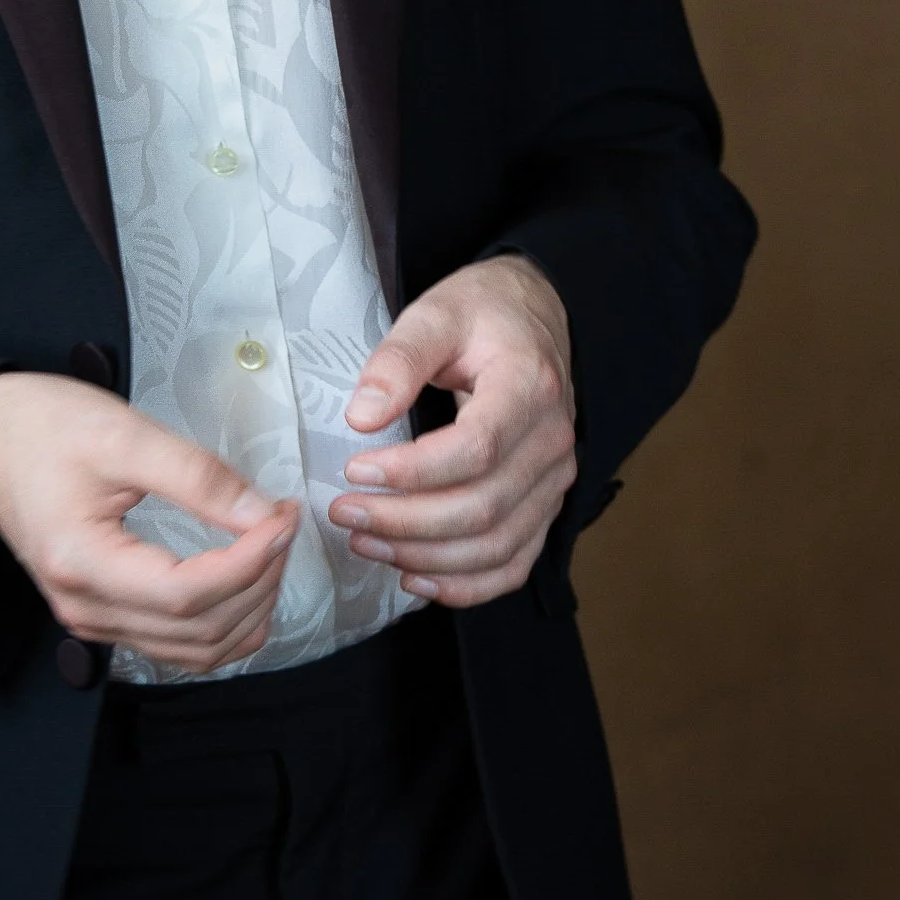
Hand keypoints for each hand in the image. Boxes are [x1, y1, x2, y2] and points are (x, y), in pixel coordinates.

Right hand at [0, 374, 296, 675]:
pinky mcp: (101, 613)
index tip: (282, 518)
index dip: (251, 562)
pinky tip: (244, 585)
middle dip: (259, 582)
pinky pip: (176, 645)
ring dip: (247, 610)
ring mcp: (91, 618)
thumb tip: (262, 515)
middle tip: (281, 525)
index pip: (189, 593)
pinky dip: (223, 625)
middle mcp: (84, 606)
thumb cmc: (43, 427)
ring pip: (194, 651)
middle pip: (199, 630)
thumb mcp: (125, 435)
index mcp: (82, 563)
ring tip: (269, 551)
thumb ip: (199, 478)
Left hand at [329, 257, 576, 607]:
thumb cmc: (483, 314)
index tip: (355, 468)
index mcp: (529, 387)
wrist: (535, 316)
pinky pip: (514, 564)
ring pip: (496, 545)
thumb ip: (397, 359)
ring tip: (365, 543)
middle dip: (405, 522)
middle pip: (483, 507)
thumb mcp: (436, 314)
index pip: (476, 449)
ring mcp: (555, 481)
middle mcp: (553, 442)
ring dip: (426, 558)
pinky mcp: (545, 506)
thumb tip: (361, 418)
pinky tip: (414, 579)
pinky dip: (466, 585)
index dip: (412, 472)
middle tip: (344, 513)